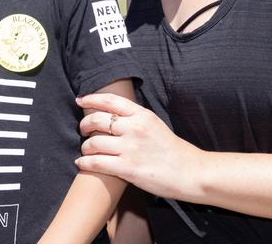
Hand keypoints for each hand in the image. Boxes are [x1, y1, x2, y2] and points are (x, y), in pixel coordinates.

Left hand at [75, 92, 200, 200]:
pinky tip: (82, 162)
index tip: (80, 100)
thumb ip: (136, 119)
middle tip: (83, 129)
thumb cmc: (173, 151)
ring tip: (85, 150)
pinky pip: (97, 162)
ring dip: (85, 146)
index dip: (91, 98)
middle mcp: (135, 128)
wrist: (190, 173)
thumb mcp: (156, 125)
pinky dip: (85, 162)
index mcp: (142, 115)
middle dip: (84, 124)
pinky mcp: (128, 168)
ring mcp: (130, 148)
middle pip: (97, 119)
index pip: (110, 100)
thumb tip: (114, 115)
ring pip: (94, 142)